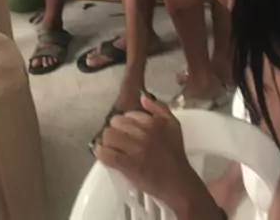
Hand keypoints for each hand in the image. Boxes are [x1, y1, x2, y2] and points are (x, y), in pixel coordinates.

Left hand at [95, 94, 196, 209]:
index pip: (128, 114)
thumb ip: (160, 108)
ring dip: (106, 140)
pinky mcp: (128, 166)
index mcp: (153, 122)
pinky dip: (101, 153)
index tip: (124, 128)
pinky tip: (101, 153)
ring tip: (109, 145)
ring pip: (109, 136)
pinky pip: (108, 154)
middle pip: (115, 123)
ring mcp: (135, 150)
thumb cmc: (175, 154)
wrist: (178, 183)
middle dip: (114, 129)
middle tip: (116, 137)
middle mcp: (143, 133)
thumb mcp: (173, 125)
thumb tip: (142, 97)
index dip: (124, 121)